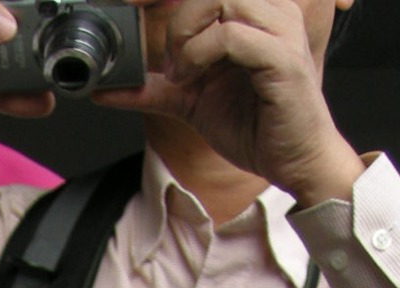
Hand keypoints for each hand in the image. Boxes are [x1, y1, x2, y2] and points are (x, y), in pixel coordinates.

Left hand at [101, 0, 364, 207]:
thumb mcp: (193, 101)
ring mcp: (280, 30)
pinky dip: (200, 55)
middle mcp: (272, 11)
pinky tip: (192, 81)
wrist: (293, 160)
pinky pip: (231, 36)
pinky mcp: (282, 57)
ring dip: (188, 36)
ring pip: (222, 1)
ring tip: (183, 74)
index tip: (143, 14)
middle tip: (172, 63)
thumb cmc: (256, 125)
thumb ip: (156, 88)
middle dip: (179, 19)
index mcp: (255, 12)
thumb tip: (106, 90)